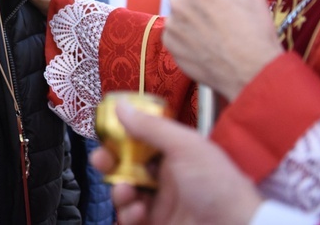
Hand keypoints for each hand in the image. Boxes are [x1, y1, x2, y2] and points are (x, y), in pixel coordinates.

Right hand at [90, 102, 262, 224]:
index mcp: (175, 152)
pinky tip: (138, 212)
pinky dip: (127, 214)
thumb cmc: (218, 186)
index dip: (120, 136)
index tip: (105, 134)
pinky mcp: (155, 224)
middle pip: (125, 164)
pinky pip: (129, 217)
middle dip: (109, 162)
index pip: (139, 139)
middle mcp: (165, 175)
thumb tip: (121, 105)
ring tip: (127, 192)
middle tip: (102, 161)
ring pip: (123, 191)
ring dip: (118, 190)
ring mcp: (160, 202)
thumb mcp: (186, 148)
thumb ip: (151, 127)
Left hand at [163, 0, 282, 100]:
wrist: (251, 71)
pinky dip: (186, 34)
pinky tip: (206, 42)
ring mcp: (172, 24)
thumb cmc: (255, 31)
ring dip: (190, 14)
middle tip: (215, 7)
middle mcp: (178, 2)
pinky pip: (175, 31)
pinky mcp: (169, 44)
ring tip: (214, 28)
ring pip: (177, 11)